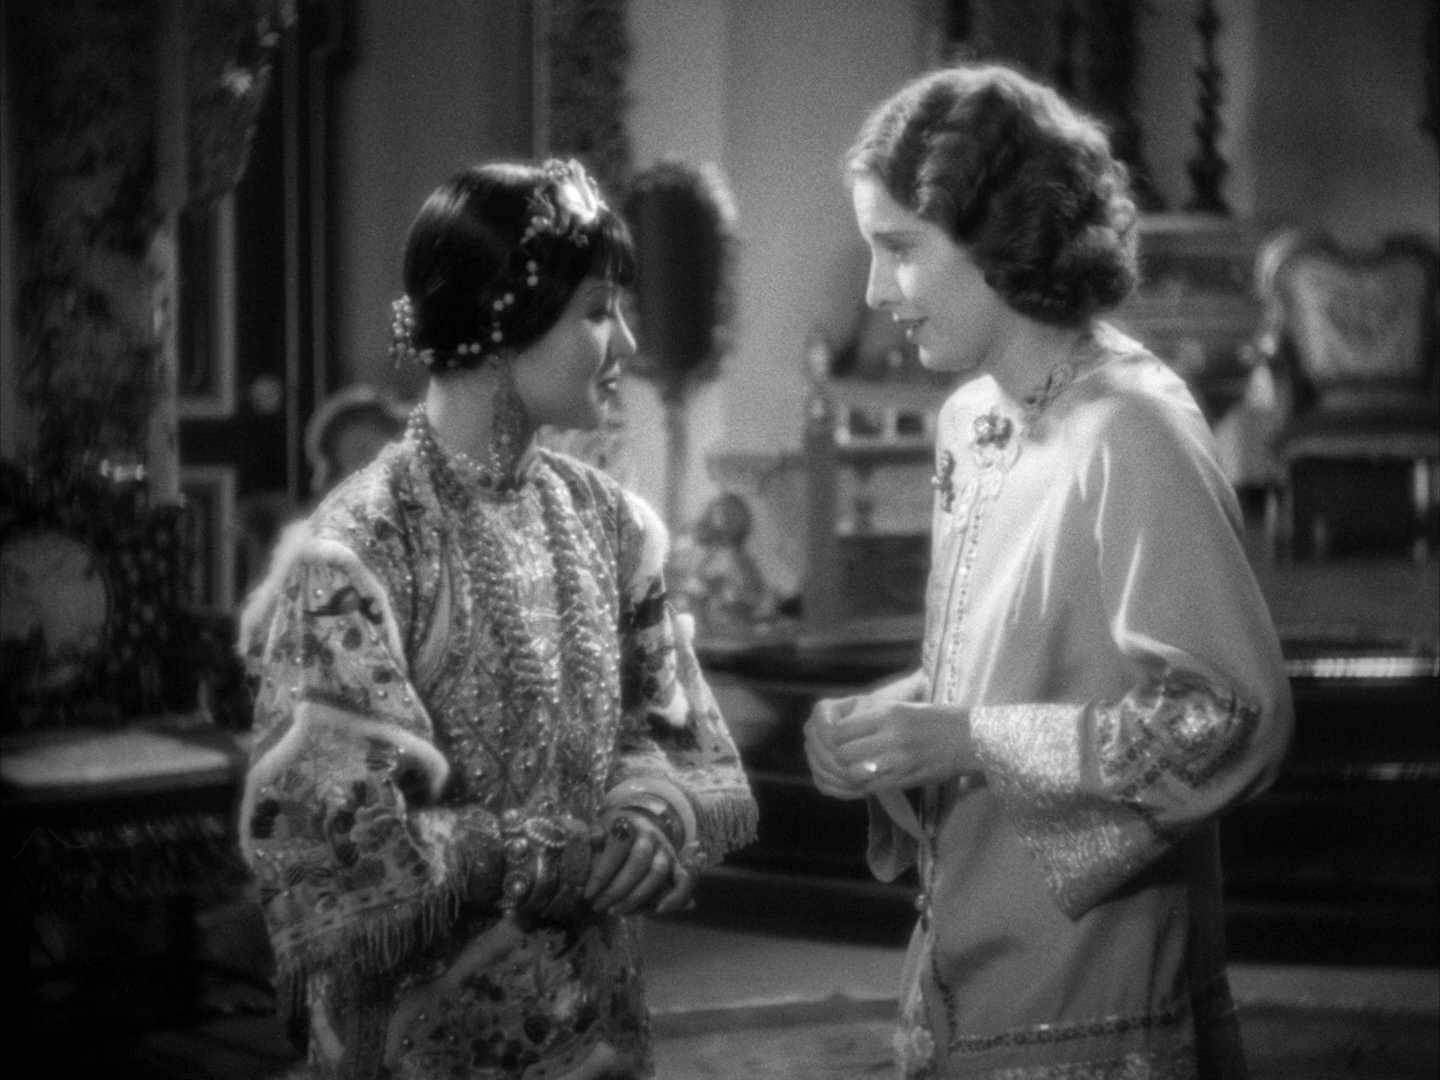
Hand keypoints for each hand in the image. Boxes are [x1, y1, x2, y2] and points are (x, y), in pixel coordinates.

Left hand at [583, 811, 694, 915]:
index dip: (602, 873)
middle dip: (616, 890)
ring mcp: (666, 851)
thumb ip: (594, 837)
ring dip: (636, 897)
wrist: (640, 829)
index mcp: (630, 825)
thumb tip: (591, 839)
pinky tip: (658, 911)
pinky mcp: (677, 866)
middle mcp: (651, 836)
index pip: (617, 848)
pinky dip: (676, 897)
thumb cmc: (614, 836)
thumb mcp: (601, 830)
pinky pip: (684, 881)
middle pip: (637, 864)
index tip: (588, 894)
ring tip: (614, 911)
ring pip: (657, 875)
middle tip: (598, 906)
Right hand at [804, 695, 869, 799]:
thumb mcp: (878, 719)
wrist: (877, 728)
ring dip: (844, 780)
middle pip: (821, 753)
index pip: (828, 732)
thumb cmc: (880, 717)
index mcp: (822, 710)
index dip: (846, 748)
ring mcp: (811, 750)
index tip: (870, 758)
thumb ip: (871, 738)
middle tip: (869, 776)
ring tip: (869, 783)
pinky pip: (824, 784)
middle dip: (845, 767)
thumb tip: (870, 768)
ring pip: (821, 770)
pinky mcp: (816, 768)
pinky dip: (841, 790)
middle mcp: (812, 729)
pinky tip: (862, 790)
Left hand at [827, 700, 978, 791]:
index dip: (836, 737)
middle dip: (841, 757)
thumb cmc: (935, 720)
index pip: (843, 729)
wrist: (969, 738)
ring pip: (855, 772)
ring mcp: (899, 760)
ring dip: (852, 773)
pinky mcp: (907, 779)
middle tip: (847, 757)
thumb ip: (873, 719)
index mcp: (889, 714)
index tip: (841, 740)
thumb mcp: (903, 708)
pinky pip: (873, 786)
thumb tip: (844, 729)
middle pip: (845, 753)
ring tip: (859, 769)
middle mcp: (891, 737)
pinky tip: (873, 778)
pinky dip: (867, 784)